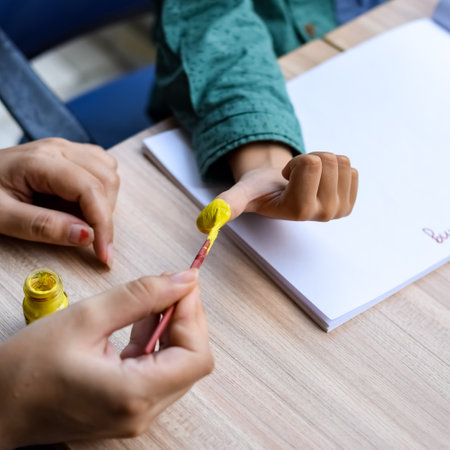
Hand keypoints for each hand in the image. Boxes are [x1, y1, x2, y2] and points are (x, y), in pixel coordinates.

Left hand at [0, 138, 119, 264]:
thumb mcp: (0, 216)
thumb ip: (43, 226)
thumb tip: (87, 236)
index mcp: (40, 160)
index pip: (89, 189)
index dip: (103, 224)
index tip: (104, 255)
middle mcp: (59, 148)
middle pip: (106, 179)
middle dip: (105, 216)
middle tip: (91, 242)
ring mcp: (65, 148)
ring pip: (109, 172)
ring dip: (106, 202)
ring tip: (83, 222)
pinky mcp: (68, 154)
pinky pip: (101, 167)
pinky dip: (102, 190)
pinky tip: (85, 205)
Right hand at [0, 269, 212, 446]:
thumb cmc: (27, 368)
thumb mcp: (86, 318)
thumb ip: (142, 296)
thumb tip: (185, 280)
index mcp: (133, 395)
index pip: (196, 356)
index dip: (194, 315)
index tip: (183, 284)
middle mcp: (142, 412)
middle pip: (192, 361)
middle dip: (186, 318)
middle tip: (170, 286)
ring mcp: (136, 414)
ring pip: (178, 365)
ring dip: (172, 328)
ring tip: (153, 299)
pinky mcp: (128, 407)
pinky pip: (158, 371)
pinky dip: (156, 342)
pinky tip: (141, 319)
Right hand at [218, 142, 357, 220]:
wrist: (278, 190)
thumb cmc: (261, 189)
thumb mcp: (242, 193)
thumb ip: (227, 205)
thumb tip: (205, 224)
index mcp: (299, 211)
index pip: (312, 164)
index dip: (295, 162)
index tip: (283, 179)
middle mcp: (322, 215)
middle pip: (329, 161)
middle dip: (308, 159)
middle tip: (295, 177)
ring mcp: (338, 210)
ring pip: (340, 162)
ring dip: (320, 162)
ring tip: (305, 178)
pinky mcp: (349, 203)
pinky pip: (351, 168)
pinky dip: (333, 168)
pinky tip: (318, 181)